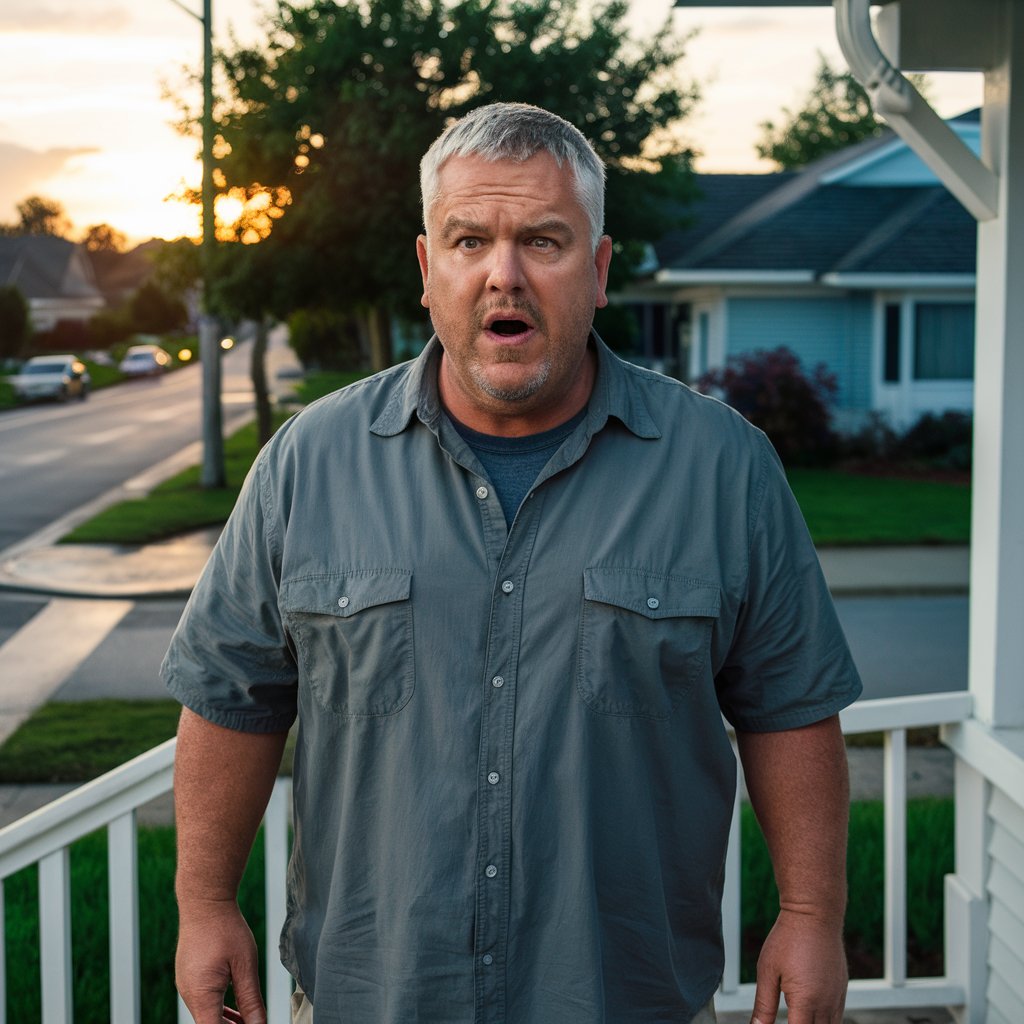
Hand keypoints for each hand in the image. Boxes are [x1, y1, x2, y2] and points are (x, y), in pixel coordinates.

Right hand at [176, 899, 267, 1023]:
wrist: (205, 902)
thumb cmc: (225, 929)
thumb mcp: (245, 965)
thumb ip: (251, 1000)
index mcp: (201, 995)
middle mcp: (188, 994)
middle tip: (255, 1023)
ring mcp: (186, 985)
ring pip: (206, 1014)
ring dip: (226, 1021)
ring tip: (249, 1020)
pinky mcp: (188, 976)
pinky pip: (202, 1000)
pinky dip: (218, 1007)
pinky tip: (235, 1008)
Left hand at [750, 908, 847, 1023]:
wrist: (815, 914)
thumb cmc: (788, 938)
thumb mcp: (768, 971)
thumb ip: (763, 1005)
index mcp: (805, 1002)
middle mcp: (826, 1004)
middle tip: (787, 1018)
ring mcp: (837, 998)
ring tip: (796, 1018)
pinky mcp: (842, 990)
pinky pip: (837, 1018)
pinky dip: (825, 1023)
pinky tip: (811, 1017)